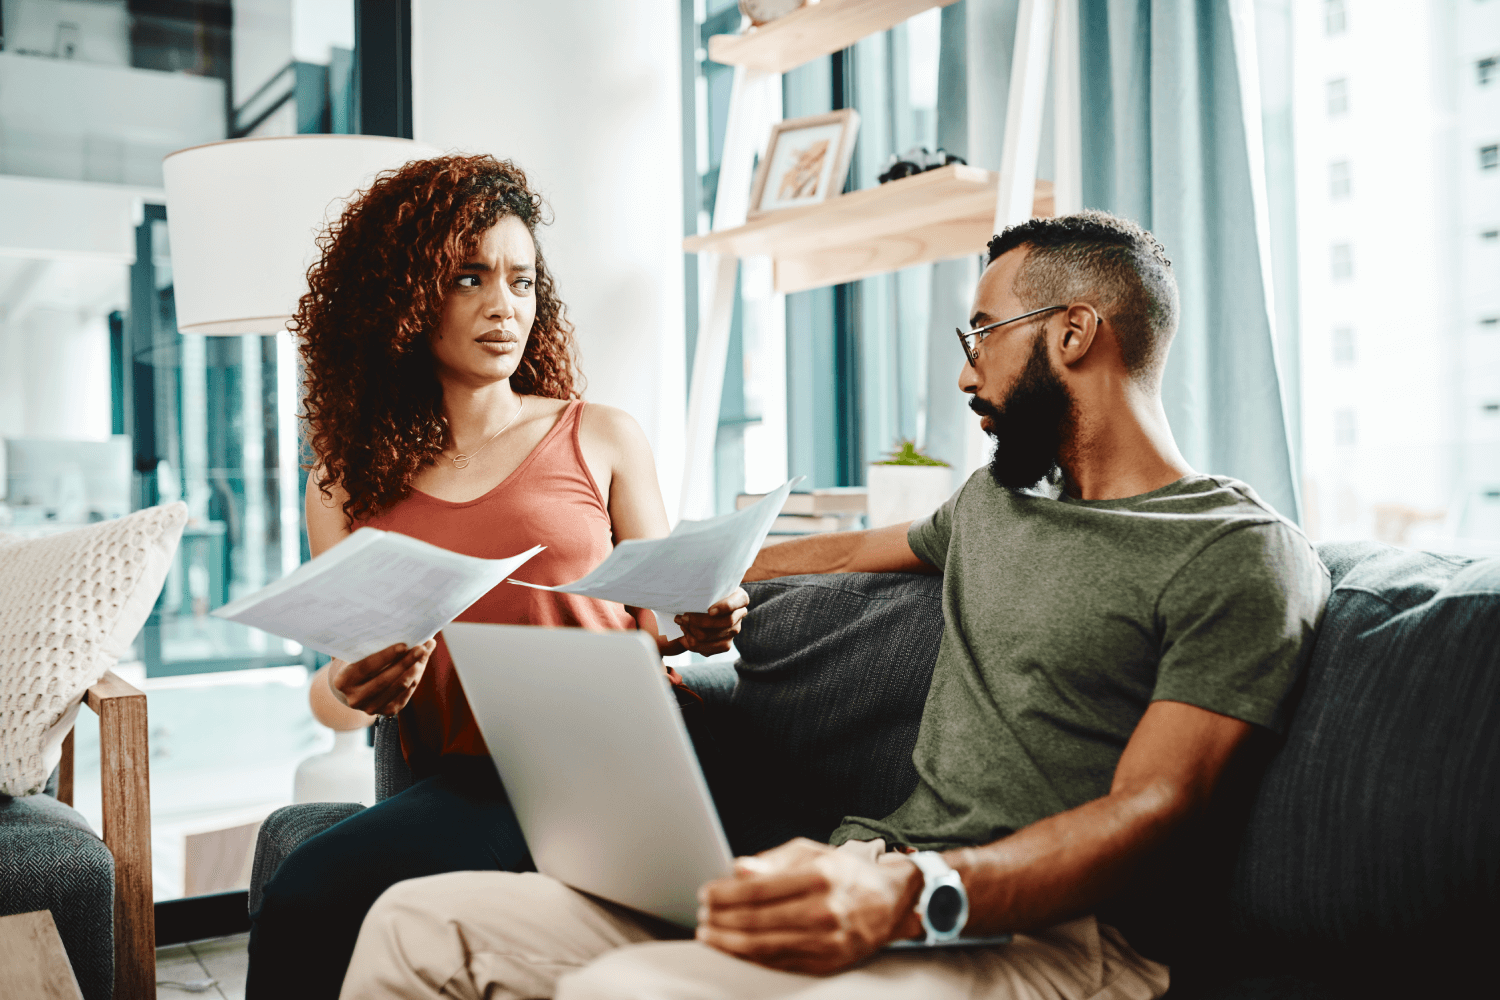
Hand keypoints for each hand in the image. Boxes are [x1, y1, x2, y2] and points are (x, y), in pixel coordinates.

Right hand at [329, 639, 436, 716]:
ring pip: (399, 687)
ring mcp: (371, 708)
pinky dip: (415, 676)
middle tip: (422, 646)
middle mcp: (355, 698)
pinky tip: (421, 663)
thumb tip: (393, 626)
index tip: (404, 645)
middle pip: (385, 679)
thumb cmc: (354, 662)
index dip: (386, 656)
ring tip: (425, 651)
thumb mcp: (354, 653)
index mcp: (343, 681)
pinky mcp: (387, 711)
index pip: (366, 667)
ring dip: (415, 668)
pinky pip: (406, 693)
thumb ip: (366, 642)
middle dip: (406, 662)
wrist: (352, 689)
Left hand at [665, 588, 748, 656]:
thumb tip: (688, 596)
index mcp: (740, 598)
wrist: (706, 605)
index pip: (738, 602)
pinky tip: (684, 636)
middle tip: (681, 617)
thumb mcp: (707, 587)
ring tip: (680, 624)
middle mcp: (740, 615)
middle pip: (724, 623)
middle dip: (698, 621)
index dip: (725, 607)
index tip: (710, 610)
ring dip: (691, 632)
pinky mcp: (725, 645)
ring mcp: (733, 631)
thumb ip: (704, 590)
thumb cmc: (706, 593)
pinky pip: (708, 650)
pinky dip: (692, 644)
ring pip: (711, 637)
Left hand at [696, 838, 922, 974]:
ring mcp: (828, 941)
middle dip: (721, 918)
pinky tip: (735, 949)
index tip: (706, 893)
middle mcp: (825, 910)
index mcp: (821, 876)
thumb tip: (738, 868)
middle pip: (757, 919)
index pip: (758, 889)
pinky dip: (751, 957)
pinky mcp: (828, 962)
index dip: (725, 893)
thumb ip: (774, 861)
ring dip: (729, 942)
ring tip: (710, 934)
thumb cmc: (846, 873)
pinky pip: (779, 962)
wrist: (889, 901)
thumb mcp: (813, 853)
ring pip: (765, 946)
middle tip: (702, 915)